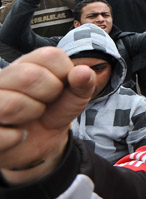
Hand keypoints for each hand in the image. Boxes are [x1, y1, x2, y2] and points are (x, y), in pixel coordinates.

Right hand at [0, 48, 95, 184]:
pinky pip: (0, 134)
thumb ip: (83, 83)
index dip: (64, 74)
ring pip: (11, 105)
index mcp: (27, 63)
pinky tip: (18, 134)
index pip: (50, 56)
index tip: (60, 87)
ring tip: (29, 116)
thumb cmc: (53, 112)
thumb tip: (84, 72)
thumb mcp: (75, 97)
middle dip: (49, 94)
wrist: (37, 143)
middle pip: (29, 75)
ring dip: (31, 114)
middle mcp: (2, 77)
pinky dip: (16, 138)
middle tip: (45, 102)